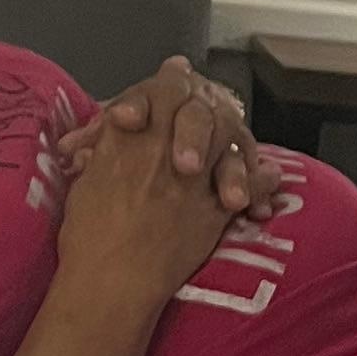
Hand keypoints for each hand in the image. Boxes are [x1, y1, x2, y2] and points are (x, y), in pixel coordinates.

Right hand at [51, 61, 256, 311]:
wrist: (110, 283)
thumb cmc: (87, 237)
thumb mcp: (85, 181)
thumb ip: (103, 148)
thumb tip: (113, 126)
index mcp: (128, 140)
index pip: (158, 91)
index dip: (172, 80)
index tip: (178, 72)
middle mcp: (164, 151)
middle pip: (197, 108)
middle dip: (204, 99)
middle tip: (207, 95)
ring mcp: (193, 180)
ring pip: (226, 138)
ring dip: (234, 132)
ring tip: (238, 129)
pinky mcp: (215, 212)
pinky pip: (247, 185)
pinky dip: (261, 180)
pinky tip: (270, 175)